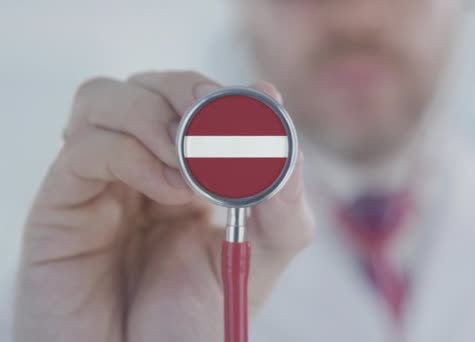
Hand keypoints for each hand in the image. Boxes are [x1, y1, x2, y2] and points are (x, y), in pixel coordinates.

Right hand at [13, 71, 313, 341]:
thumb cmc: (195, 321)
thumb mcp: (259, 258)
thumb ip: (282, 200)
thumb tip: (281, 126)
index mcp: (185, 171)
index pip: (195, 98)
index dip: (226, 93)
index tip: (260, 105)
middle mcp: (138, 166)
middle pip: (151, 85)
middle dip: (192, 97)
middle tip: (223, 135)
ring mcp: (98, 179)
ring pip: (105, 96)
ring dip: (157, 118)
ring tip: (192, 173)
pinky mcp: (63, 201)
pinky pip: (87, 144)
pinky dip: (134, 153)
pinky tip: (169, 191)